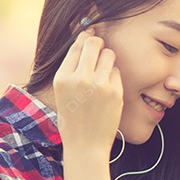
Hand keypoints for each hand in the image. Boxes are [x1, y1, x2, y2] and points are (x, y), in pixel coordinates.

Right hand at [53, 28, 122, 155]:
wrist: (85, 145)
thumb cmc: (73, 118)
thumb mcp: (62, 92)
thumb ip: (71, 68)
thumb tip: (84, 38)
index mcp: (62, 78)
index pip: (76, 45)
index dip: (85, 36)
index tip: (90, 33)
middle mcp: (79, 79)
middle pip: (94, 44)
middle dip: (98, 43)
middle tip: (100, 49)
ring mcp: (98, 85)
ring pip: (109, 54)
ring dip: (108, 60)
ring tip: (102, 74)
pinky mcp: (115, 92)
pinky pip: (117, 72)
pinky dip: (114, 77)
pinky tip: (108, 90)